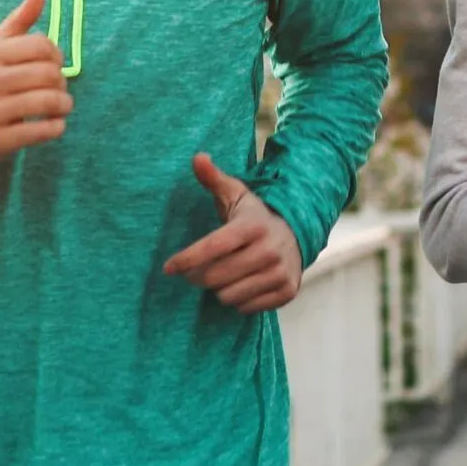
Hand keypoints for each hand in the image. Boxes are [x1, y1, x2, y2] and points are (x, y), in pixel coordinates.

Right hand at [0, 0, 71, 169]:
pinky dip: (55, 128)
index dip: (57, 55)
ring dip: (64, 105)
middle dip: (62, 82)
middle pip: (49, 74)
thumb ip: (17, 23)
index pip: (42, 46)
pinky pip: (40, 131)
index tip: (54, 64)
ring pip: (48, 102)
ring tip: (61, 106)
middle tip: (59, 88)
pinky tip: (53, 125)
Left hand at [164, 153, 303, 312]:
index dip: (186, 259)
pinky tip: (243, 284)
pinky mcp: (287, 291)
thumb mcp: (236, 195)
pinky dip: (238, 300)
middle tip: (196, 271)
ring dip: (219, 289)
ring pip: (228, 296)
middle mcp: (269, 250)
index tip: (168, 268)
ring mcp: (280, 273)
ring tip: (224, 276)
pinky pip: (246, 308)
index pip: (212, 247)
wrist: (298, 233)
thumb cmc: (254, 217)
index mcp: (252, 226)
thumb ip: (213, 178)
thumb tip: (197, 157)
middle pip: (215, 277)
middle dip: (199, 276)